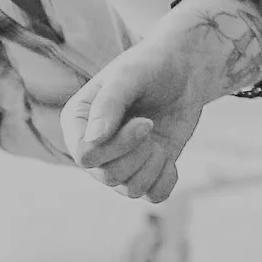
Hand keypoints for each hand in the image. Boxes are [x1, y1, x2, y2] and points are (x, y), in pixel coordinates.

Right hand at [63, 6, 253, 203]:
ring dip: (153, 165)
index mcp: (77, 123)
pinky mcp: (145, 170)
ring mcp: (119, 161)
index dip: (118, 146)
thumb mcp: (128, 77)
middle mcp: (93, 147)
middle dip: (138, 154)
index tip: (144, 122)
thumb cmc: (150, 66)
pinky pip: (153, 195)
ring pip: (130, 189)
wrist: (184, 69)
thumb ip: (108, 105)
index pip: (86, 156)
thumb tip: (91, 143)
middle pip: (107, 176)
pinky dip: (166, 179)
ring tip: (158, 139)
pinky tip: (169, 156)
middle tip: (151, 125)